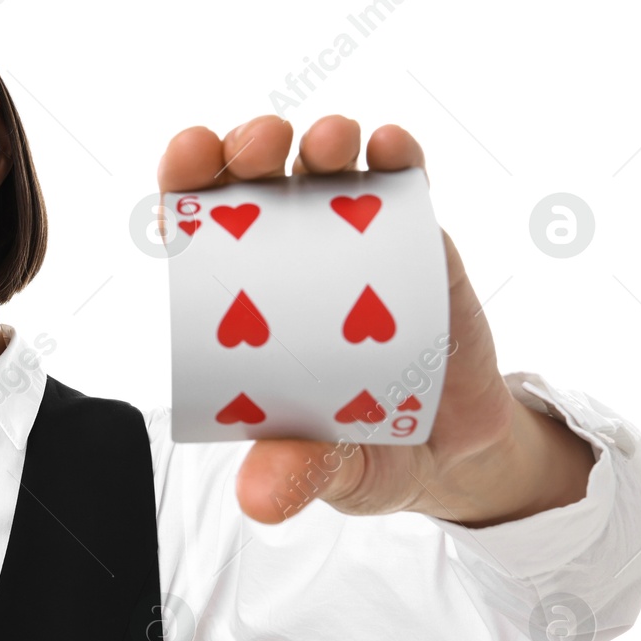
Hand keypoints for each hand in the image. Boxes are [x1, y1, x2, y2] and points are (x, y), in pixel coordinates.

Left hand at [157, 114, 521, 524]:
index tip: (188, 157)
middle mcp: (288, 258)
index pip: (198, 229)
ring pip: (324, 169)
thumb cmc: (365, 451)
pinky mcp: (415, 238)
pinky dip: (395, 155)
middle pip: (255, 183)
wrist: (454, 451)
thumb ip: (299, 474)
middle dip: (252, 147)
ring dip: (321, 142)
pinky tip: (390, 146)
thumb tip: (261, 498)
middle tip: (263, 144)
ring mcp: (353, 240)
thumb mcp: (332, 469)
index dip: (186, 185)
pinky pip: (401, 183)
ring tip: (329, 143)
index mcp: (243, 302)